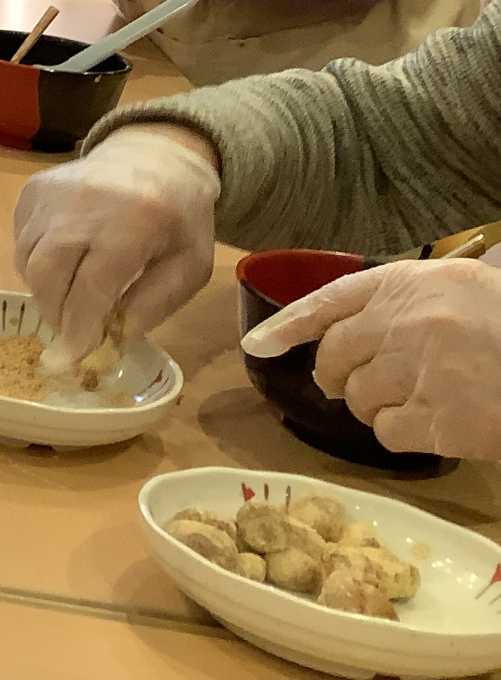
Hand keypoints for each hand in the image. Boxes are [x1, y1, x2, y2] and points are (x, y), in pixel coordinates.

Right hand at [13, 124, 221, 358]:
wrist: (155, 154)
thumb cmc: (179, 217)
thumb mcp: (190, 265)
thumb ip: (154, 303)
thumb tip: (110, 338)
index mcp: (135, 222)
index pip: (92, 286)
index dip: (80, 327)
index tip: (75, 356)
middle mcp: (85, 203)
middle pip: (48, 274)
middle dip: (55, 313)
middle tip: (70, 332)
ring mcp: (52, 193)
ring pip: (27, 259)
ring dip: (43, 291)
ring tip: (69, 299)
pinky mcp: (33, 190)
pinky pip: (21, 240)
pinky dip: (35, 264)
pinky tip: (62, 265)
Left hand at [241, 260, 500, 460]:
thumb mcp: (461, 290)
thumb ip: (407, 300)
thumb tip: (353, 330)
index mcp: (411, 283)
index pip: (330, 300)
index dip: (289, 325)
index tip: (256, 346)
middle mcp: (406, 323)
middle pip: (336, 356)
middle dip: (338, 376)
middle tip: (356, 386)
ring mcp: (420, 372)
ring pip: (360, 398)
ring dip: (376, 406)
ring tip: (418, 401)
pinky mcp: (440, 421)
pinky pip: (389, 432)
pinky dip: (402, 434)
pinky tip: (434, 425)